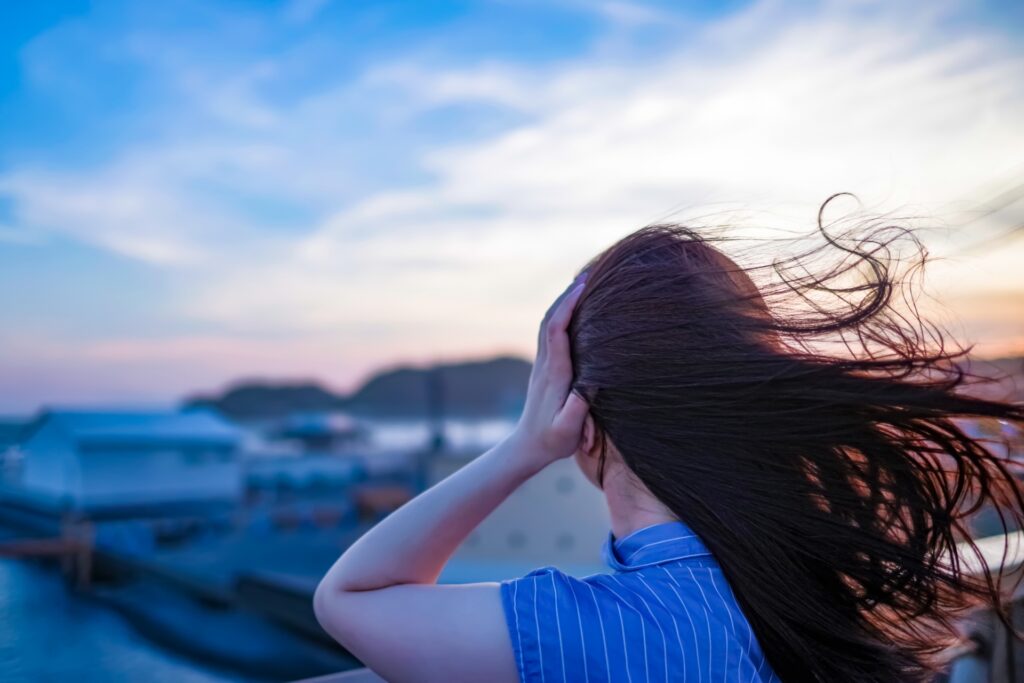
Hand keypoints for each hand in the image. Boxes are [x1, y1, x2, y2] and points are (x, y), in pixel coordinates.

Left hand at [510, 275, 588, 467]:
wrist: (528, 447)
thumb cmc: (552, 441)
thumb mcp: (566, 432)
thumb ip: (576, 411)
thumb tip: (589, 386)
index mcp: (554, 373)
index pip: (556, 331)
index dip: (568, 306)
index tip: (583, 287)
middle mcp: (545, 364)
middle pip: (550, 320)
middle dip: (566, 296)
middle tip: (586, 274)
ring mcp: (543, 365)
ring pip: (548, 324)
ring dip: (562, 303)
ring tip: (581, 284)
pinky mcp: (545, 369)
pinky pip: (551, 334)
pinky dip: (561, 316)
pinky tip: (573, 311)